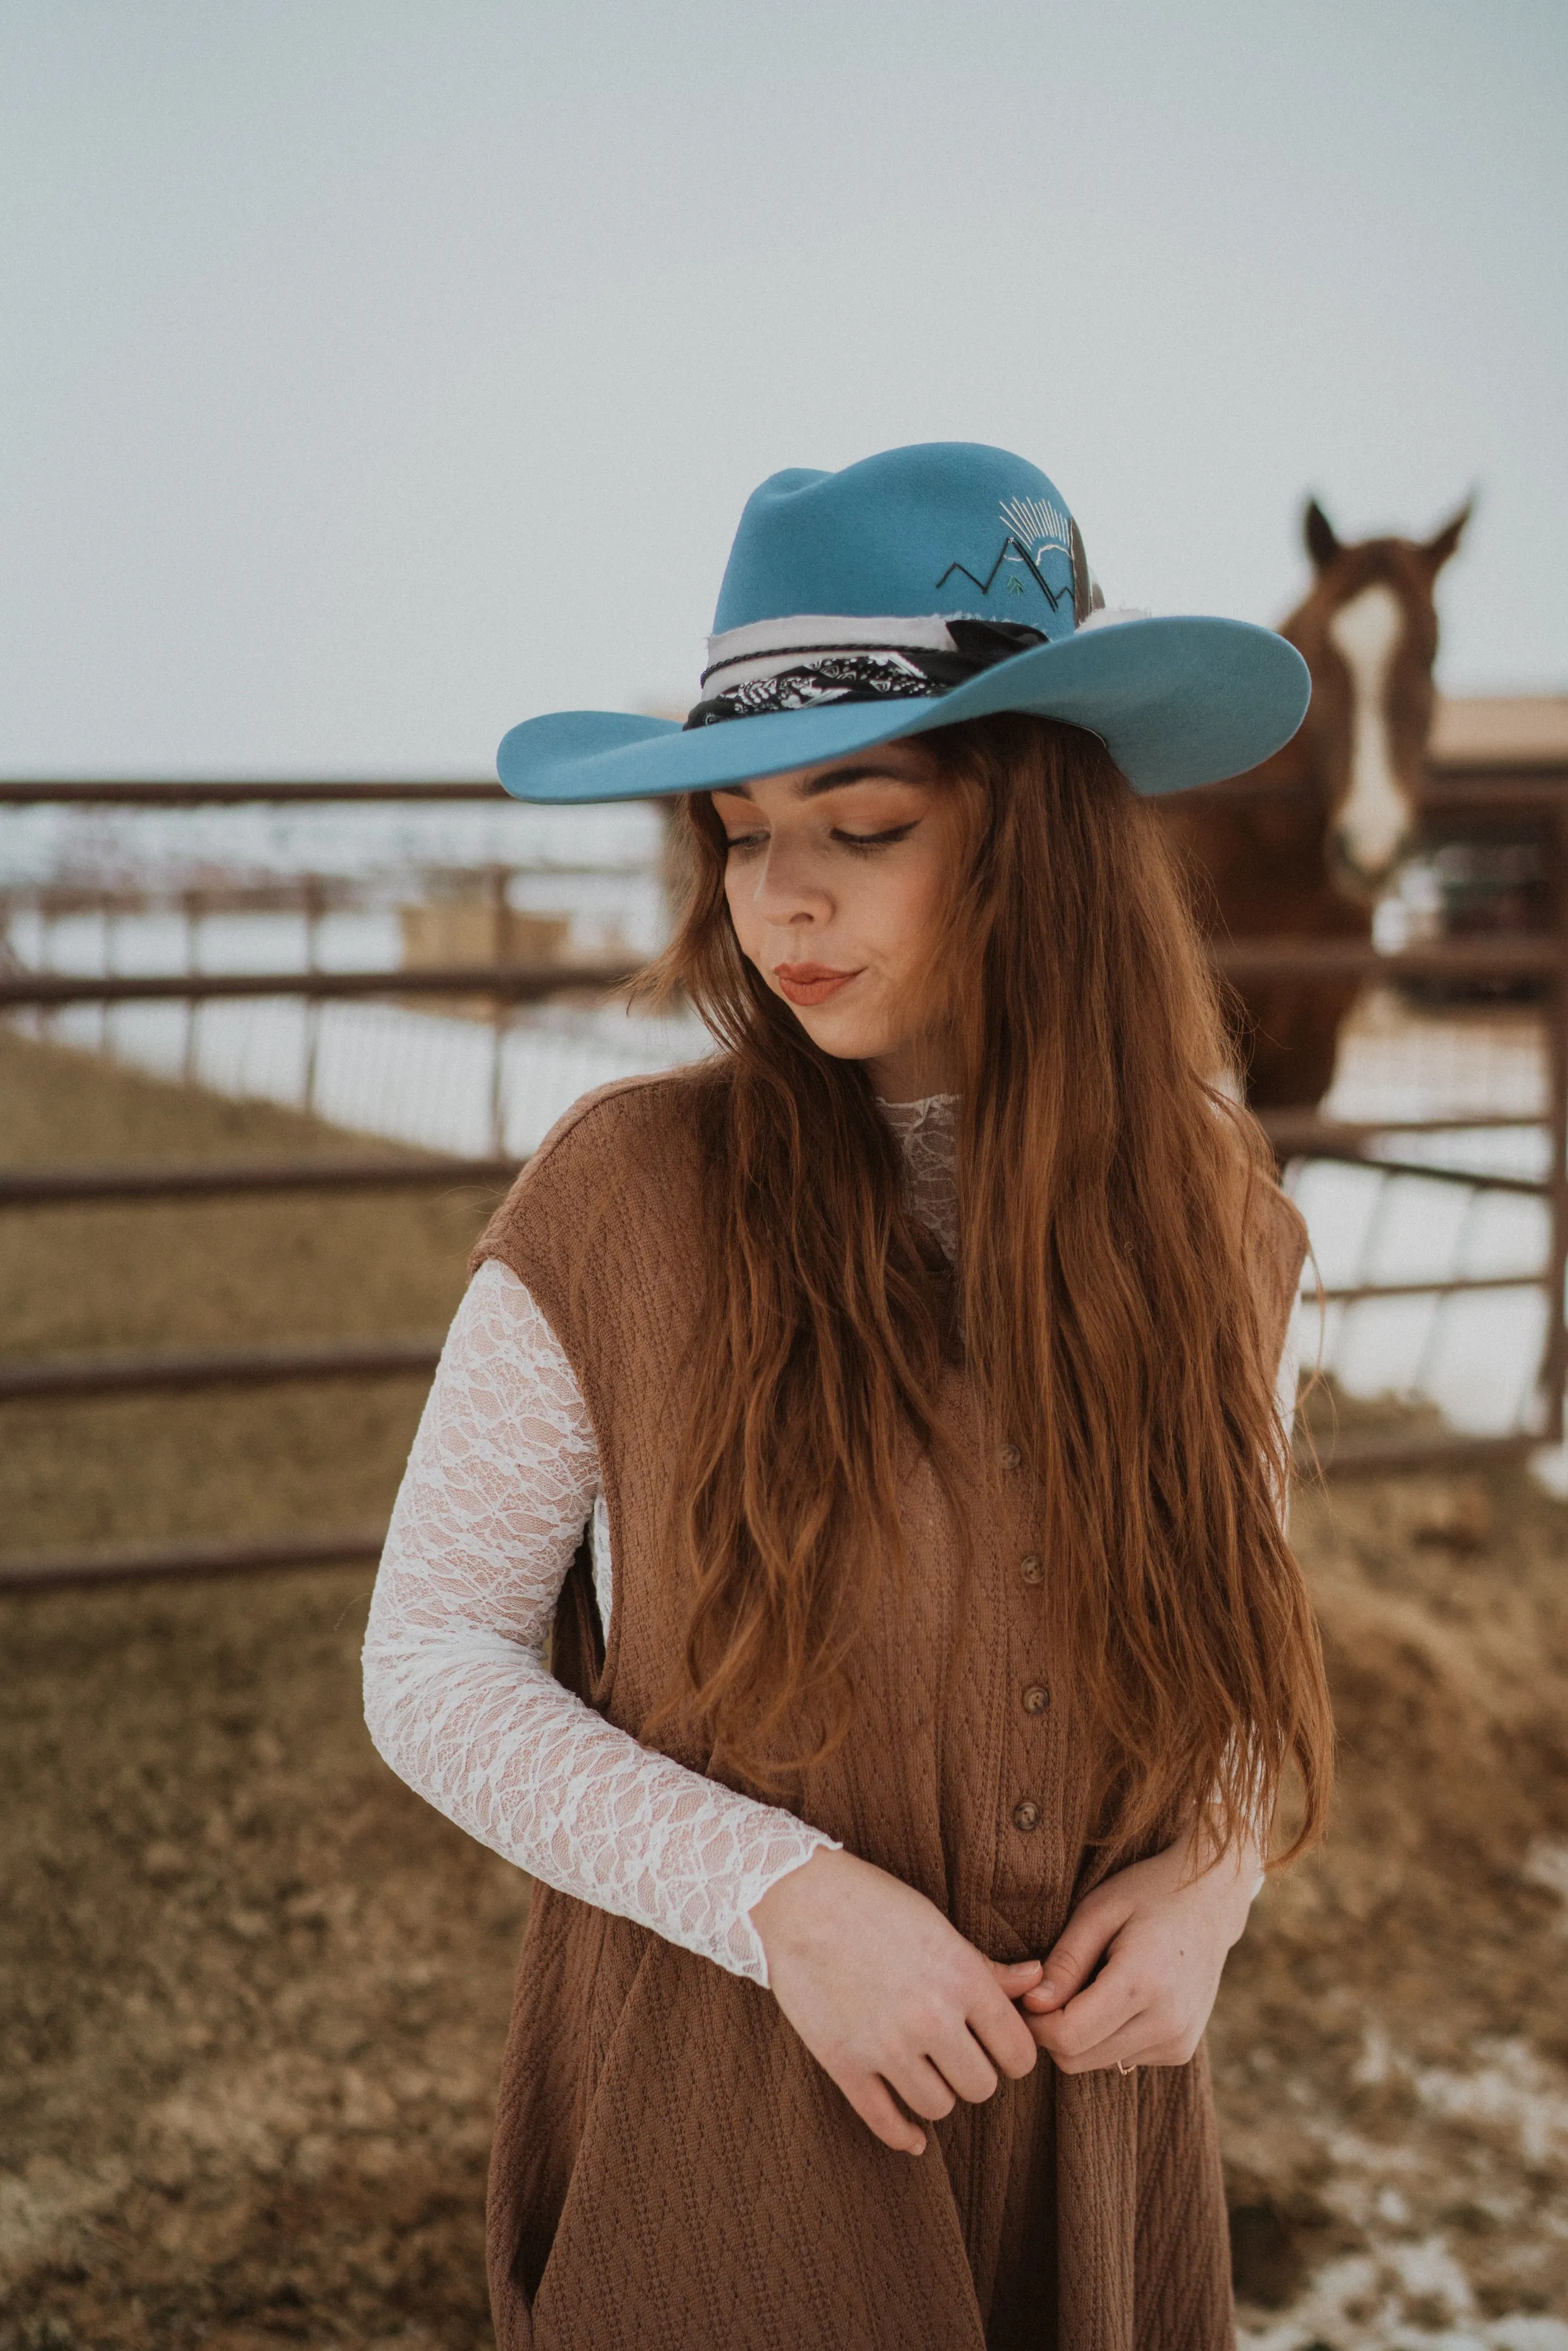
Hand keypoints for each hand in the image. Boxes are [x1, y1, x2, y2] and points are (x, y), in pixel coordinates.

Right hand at [750, 1846, 1041, 2155]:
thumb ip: (988, 1967)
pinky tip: (914, 2136)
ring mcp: (885, 2045)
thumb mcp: (938, 1926)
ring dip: (938, 2094)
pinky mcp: (844, 2063)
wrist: (798, 1898)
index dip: (1013, 2055)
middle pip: (981, 2087)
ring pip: (938, 2107)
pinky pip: (885, 2122)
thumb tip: (1037, 1981)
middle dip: (975, 2074)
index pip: (1018, 2053)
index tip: (999, 2049)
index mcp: (962, 1978)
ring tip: (928, 2072)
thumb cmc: (875, 1904)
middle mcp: (930, 2017)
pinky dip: (904, 2135)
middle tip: (960, 2057)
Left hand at [1020, 1823, 1261, 2074]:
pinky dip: (1104, 2035)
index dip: (1034, 2021)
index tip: (1025, 1992)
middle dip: (1050, 2029)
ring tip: (1090, 1983)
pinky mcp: (1180, 2051)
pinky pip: (1119, 2058)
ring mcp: (1177, 2042)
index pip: (1068, 2036)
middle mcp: (1166, 2023)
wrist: (1211, 1903)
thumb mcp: (1098, 1910)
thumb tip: (1032, 2005)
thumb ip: (1065, 1960)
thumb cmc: (1147, 1894)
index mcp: (1143, 1983)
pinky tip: (1116, 1997)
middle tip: (1049, 1987)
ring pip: (1095, 2062)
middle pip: (1077, 2057)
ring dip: (1078, 2034)